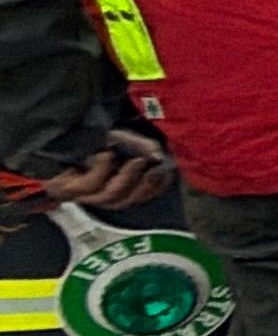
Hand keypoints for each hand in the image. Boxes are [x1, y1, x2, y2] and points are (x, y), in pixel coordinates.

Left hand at [24, 131, 171, 213]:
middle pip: (127, 200)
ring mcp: (80, 194)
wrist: (52, 134)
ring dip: (126, 178)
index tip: (167, 172)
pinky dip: (101, 170)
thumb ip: (141, 147)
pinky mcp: (66, 189)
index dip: (156, 187)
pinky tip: (104, 156)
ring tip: (134, 160)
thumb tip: (159, 155)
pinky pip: (90, 185)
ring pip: (111, 197)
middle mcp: (97, 194)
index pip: (140, 195)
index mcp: (113, 184)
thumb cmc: (87, 138)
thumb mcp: (120, 138)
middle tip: (153, 167)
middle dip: (144, 185)